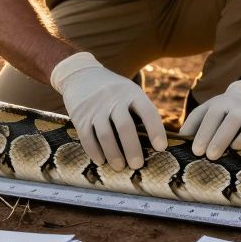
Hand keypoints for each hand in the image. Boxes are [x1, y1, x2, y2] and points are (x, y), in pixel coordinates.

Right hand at [50, 52, 167, 170]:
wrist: (80, 74)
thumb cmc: (113, 90)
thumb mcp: (129, 91)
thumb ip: (140, 111)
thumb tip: (155, 144)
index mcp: (132, 93)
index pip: (147, 112)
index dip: (156, 130)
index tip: (161, 148)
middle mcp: (113, 99)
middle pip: (125, 126)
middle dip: (132, 148)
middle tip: (138, 166)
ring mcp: (95, 108)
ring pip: (105, 135)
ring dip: (113, 154)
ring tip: (120, 167)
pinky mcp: (80, 117)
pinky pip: (87, 137)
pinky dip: (94, 152)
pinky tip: (101, 161)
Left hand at [179, 80, 240, 159]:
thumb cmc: (222, 112)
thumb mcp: (206, 111)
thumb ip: (192, 124)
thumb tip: (178, 141)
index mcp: (221, 104)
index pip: (212, 117)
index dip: (204, 134)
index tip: (196, 151)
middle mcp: (240, 108)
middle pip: (232, 121)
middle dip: (221, 139)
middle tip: (210, 156)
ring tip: (234, 150)